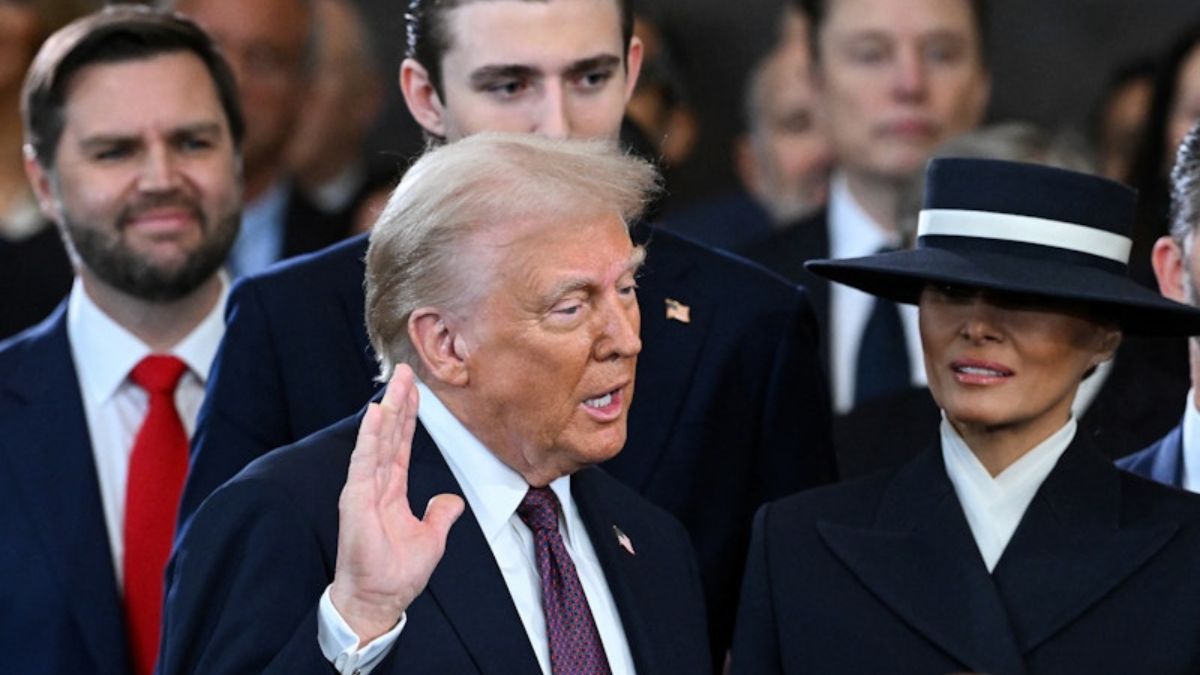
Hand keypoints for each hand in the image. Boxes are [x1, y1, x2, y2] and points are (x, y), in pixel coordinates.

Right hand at [329, 365, 464, 643]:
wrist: (379, 600)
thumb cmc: (396, 574)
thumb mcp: (431, 538)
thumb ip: (440, 514)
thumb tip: (450, 500)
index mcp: (391, 490)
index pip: (401, 444)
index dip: (409, 417)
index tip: (414, 390)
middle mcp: (376, 484)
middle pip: (389, 434)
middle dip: (398, 402)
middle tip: (405, 371)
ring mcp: (364, 489)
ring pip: (378, 440)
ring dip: (387, 409)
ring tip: (395, 382)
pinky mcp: (356, 499)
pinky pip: (365, 461)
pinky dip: (371, 436)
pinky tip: (377, 413)